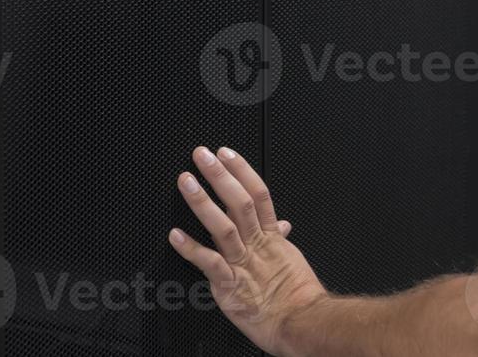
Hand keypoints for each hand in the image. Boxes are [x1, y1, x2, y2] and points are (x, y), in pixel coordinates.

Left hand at [169, 146, 326, 355]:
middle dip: (219, 176)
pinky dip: (192, 249)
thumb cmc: (297, 297)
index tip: (226, 153)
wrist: (302, 325)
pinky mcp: (231, 286)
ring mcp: (244, 264)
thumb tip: (280, 224)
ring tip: (187, 183)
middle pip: (239, 202)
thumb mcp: (290, 260)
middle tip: (201, 156)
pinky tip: (176, 235)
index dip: (242, 171)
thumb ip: (279, 239)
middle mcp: (257, 246)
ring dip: (203, 202)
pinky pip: (210, 264)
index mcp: (271, 238)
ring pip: (223, 226)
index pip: (258, 194)